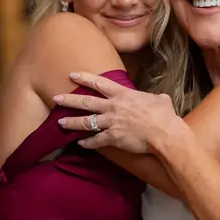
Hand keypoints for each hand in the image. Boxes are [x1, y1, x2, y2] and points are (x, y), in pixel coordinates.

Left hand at [54, 72, 179, 152]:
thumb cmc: (164, 115)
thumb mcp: (160, 100)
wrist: (164, 133)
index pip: (99, 83)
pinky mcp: (113, 138)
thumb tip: (158, 99)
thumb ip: (153, 98)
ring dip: (72, 122)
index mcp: (123, 95)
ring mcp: (111, 123)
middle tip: (56, 98)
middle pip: (86, 102)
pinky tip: (80, 144)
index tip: (71, 75)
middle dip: (69, 100)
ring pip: (86, 122)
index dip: (84, 78)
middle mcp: (113, 107)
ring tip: (60, 123)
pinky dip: (87, 143)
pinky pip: (96, 141)